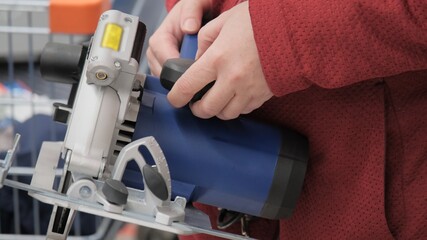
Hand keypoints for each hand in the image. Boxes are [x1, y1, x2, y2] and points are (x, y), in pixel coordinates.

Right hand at [147, 0, 211, 75]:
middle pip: (164, 73)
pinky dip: (183, 82)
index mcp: (160, 38)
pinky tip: (194, 76)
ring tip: (197, 74)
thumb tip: (188, 27)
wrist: (196, 16)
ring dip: (182, 80)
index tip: (193, 71)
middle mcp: (156, 52)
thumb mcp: (195, 3)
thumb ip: (192, 11)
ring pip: (167, 80)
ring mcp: (160, 62)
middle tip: (198, 74)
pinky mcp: (166, 70)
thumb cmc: (193, 11)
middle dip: (181, 76)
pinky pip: (172, 82)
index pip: (165, 59)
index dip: (180, 67)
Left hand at [167, 2, 273, 119]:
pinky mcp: (263, 95)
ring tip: (215, 101)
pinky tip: (235, 96)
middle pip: (207, 109)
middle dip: (197, 109)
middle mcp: (232, 79)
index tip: (175, 99)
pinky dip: (237, 107)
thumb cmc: (260, 22)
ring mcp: (248, 90)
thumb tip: (197, 57)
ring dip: (217, 110)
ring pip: (226, 114)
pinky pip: (245, 110)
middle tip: (195, 104)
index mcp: (217, 58)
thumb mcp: (225, 22)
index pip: (188, 86)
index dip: (176, 97)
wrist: (294, 31)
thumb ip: (205, 40)